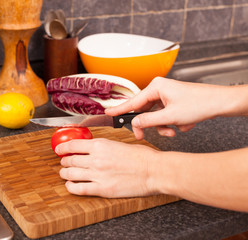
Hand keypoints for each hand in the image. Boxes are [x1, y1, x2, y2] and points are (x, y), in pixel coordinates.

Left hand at [56, 138, 158, 197]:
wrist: (153, 171)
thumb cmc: (142, 157)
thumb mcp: (119, 144)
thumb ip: (103, 147)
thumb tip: (92, 149)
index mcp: (100, 145)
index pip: (73, 145)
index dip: (62, 147)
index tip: (59, 149)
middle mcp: (96, 159)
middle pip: (70, 159)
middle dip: (64, 161)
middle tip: (63, 162)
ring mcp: (98, 175)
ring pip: (71, 174)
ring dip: (65, 173)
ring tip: (64, 173)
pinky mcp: (102, 189)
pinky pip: (79, 189)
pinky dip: (71, 187)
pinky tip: (70, 185)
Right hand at [105, 77, 228, 138]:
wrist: (220, 103)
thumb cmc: (199, 104)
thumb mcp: (170, 116)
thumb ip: (148, 121)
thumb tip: (134, 123)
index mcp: (156, 87)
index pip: (132, 101)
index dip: (119, 109)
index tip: (108, 113)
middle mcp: (159, 89)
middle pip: (143, 111)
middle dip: (149, 125)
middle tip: (143, 136)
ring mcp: (166, 95)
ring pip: (154, 115)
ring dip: (162, 126)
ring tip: (174, 131)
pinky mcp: (172, 101)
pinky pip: (163, 115)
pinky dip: (170, 123)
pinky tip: (181, 125)